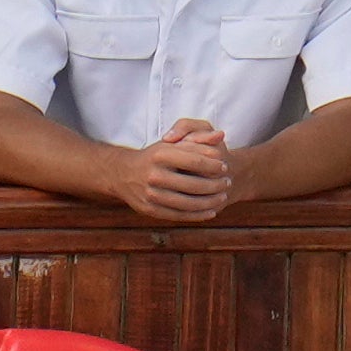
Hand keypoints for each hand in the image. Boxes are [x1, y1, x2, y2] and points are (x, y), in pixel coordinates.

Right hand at [112, 119, 230, 221]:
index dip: (214, 165)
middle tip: (228, 183)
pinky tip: (210, 211)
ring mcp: (151, 194)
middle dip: (216, 185)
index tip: (225, 166)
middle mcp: (154, 174)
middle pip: (194, 184)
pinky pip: (180, 215)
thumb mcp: (171, 143)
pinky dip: (198, 215)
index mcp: (160, 154)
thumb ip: (197, 138)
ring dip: (210, 202)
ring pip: (189, 203)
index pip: (195, 160)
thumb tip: (220, 135)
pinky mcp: (150, 210)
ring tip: (222, 197)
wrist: (122, 174)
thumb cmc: (154, 156)